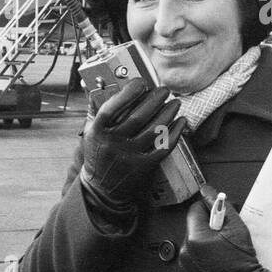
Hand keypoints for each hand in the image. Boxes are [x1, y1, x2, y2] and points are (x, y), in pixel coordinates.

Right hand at [81, 79, 185, 213]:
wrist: (100, 189)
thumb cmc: (98, 154)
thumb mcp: (90, 131)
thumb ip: (97, 109)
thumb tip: (105, 84)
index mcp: (97, 131)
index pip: (112, 108)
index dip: (128, 93)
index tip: (141, 82)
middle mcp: (113, 143)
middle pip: (138, 116)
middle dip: (155, 99)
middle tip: (164, 90)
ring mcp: (129, 156)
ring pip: (154, 129)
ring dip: (168, 113)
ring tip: (175, 103)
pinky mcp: (144, 166)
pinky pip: (164, 146)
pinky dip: (175, 132)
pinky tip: (181, 122)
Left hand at [178, 185, 271, 271]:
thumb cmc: (242, 265)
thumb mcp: (237, 229)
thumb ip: (221, 207)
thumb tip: (208, 192)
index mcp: (196, 238)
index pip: (195, 209)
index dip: (209, 209)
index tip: (218, 214)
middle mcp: (186, 251)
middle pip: (194, 226)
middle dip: (208, 226)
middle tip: (224, 234)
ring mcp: (184, 265)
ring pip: (192, 242)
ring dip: (204, 241)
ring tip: (221, 249)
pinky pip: (191, 257)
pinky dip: (201, 255)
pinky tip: (215, 260)